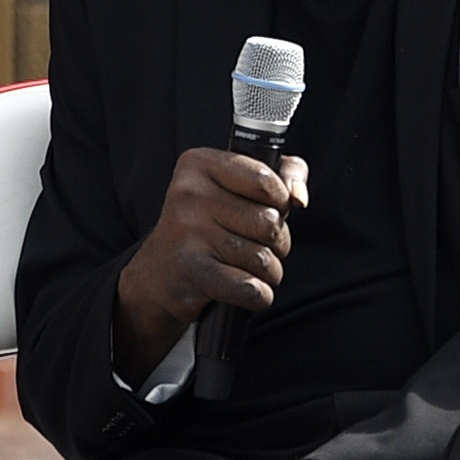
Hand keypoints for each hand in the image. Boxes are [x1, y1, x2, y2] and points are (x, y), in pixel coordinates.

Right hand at [112, 148, 307, 373]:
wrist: (160, 271)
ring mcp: (187, 232)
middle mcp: (188, 194)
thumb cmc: (212, 222)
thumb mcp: (242, 184)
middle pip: (269, 222)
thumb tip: (299, 197)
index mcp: (199, 164)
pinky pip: (250, 288)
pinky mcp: (191, 271)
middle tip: (256, 243)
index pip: (267, 181)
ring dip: (269, 270)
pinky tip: (248, 289)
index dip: (280, 201)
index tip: (269, 208)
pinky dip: (260, 295)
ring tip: (247, 266)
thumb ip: (285, 173)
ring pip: (263, 258)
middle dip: (277, 240)